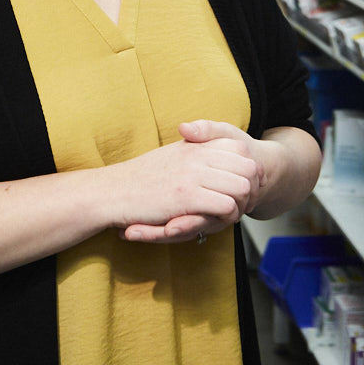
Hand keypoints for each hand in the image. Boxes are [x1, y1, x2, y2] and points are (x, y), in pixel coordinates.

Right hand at [102, 124, 262, 242]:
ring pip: (242, 187)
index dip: (247, 168)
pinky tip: (215, 220)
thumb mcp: (173, 153)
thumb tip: (219, 149)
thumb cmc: (142, 176)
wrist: (112, 191)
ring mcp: (193, 175)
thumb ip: (196, 146)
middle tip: (241, 202)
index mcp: (195, 144)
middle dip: (251, 188)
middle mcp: (197, 155)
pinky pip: (225, 205)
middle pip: (249, 168)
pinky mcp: (186, 197)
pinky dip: (227, 216)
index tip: (242, 182)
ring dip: (240, 204)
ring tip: (229, 213)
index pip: (240, 148)